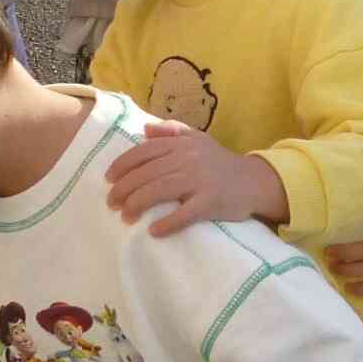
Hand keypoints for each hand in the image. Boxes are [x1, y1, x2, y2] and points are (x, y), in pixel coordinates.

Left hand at [104, 122, 287, 235]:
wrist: (255, 181)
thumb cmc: (220, 162)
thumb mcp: (198, 139)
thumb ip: (172, 130)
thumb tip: (143, 130)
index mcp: (182, 143)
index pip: (144, 151)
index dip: (122, 165)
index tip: (108, 179)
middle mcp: (188, 159)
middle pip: (147, 173)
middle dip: (124, 189)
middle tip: (111, 203)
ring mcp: (200, 180)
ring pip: (160, 191)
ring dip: (138, 205)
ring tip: (125, 217)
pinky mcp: (212, 201)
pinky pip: (185, 213)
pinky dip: (168, 223)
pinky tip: (153, 230)